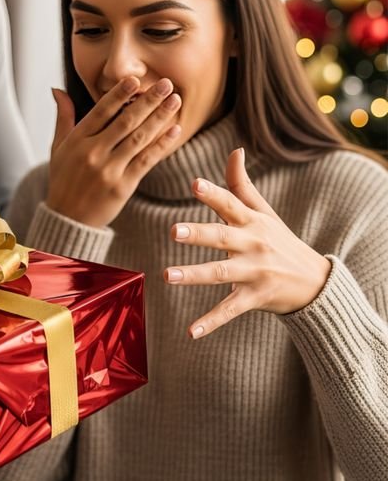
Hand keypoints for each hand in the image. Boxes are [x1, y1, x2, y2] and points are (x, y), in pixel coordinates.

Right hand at [46, 76, 180, 227]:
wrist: (68, 219)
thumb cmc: (63, 180)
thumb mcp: (57, 147)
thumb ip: (63, 117)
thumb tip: (58, 90)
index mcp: (77, 141)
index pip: (101, 111)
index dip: (119, 94)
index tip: (136, 80)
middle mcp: (93, 153)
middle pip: (125, 122)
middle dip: (148, 101)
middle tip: (166, 83)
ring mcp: (109, 170)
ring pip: (139, 139)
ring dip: (159, 118)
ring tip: (175, 100)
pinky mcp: (123, 186)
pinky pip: (146, 161)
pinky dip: (162, 144)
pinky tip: (175, 130)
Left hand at [164, 148, 330, 337]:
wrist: (314, 282)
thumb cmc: (280, 241)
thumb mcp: (263, 213)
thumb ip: (241, 184)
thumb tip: (234, 149)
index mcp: (251, 222)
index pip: (230, 203)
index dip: (213, 193)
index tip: (195, 183)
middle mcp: (252, 245)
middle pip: (221, 237)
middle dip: (198, 233)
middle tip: (172, 230)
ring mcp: (254, 273)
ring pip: (220, 273)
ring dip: (193, 275)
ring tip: (167, 275)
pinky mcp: (254, 298)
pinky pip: (229, 310)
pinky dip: (210, 322)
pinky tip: (190, 332)